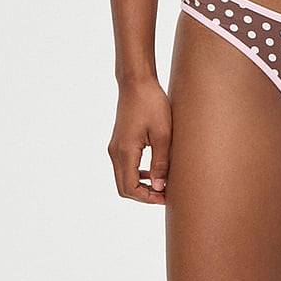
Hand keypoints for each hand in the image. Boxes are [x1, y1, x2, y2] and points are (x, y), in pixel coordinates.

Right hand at [108, 79, 171, 204]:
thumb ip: (161, 163)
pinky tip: (152, 171)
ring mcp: (115, 147)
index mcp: (125, 152)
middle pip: (124, 187)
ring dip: (140, 185)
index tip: (166, 197)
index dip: (148, 198)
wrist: (137, 82)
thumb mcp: (162, 134)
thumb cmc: (152, 104)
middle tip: (165, 194)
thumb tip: (159, 188)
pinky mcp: (119, 142)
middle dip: (144, 195)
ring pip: (123, 178)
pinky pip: (124, 166)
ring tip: (161, 185)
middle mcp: (115, 152)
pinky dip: (136, 174)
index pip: (130, 189)